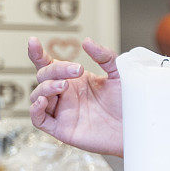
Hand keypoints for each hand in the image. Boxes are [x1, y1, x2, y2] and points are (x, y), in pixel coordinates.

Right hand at [28, 37, 123, 156]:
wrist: (136, 128)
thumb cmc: (128, 104)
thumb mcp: (119, 74)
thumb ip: (105, 57)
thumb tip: (86, 42)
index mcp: (76, 80)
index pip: (50, 65)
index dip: (38, 53)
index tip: (33, 41)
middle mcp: (66, 95)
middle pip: (44, 77)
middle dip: (55, 70)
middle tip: (77, 70)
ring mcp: (63, 111)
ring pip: (38, 96)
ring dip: (46, 87)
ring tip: (64, 85)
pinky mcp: (62, 129)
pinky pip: (38, 119)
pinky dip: (35, 109)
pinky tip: (43, 101)